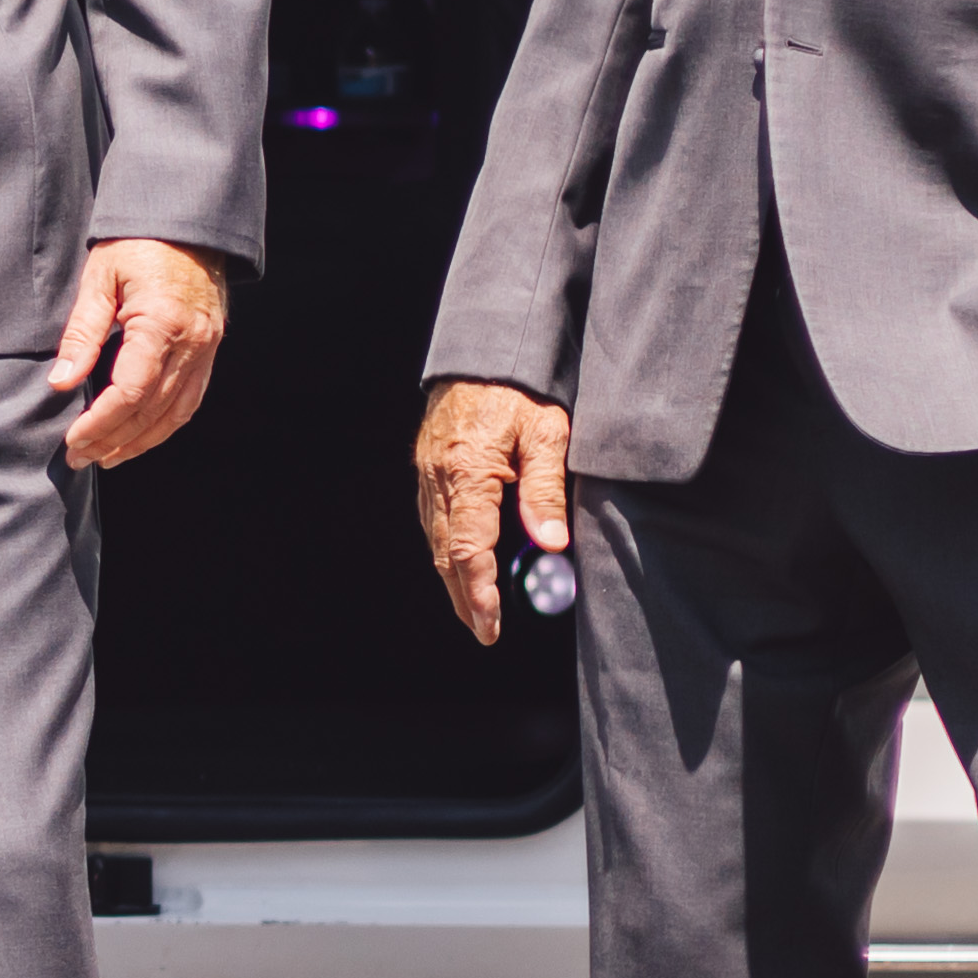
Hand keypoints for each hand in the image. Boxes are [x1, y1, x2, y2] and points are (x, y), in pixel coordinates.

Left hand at [48, 238, 234, 471]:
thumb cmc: (138, 244)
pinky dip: (164, 425)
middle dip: (114, 440)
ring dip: (140, 441)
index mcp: (162, 322)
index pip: (131, 391)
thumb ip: (82, 333)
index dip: (101, 423)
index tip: (73, 439)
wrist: (187, 223)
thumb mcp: (100, 278)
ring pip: (176, 413)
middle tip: (81, 457)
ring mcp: (206, 348)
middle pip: (153, 411)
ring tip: (107, 456)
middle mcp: (192, 342)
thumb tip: (61, 381)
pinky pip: (190, 400)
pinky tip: (140, 435)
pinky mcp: (209, 350)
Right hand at [413, 377, 575, 645]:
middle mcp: (439, 477)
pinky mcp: (427, 465)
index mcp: (468, 470)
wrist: (486, 346)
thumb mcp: (548, 433)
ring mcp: (428, 472)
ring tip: (474, 607)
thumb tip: (550, 546)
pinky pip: (432, 518)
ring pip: (434, 539)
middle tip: (483, 631)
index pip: (468, 549)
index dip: (478, 593)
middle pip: (444, 554)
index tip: (490, 626)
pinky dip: (445, 548)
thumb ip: (546, 491)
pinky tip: (461, 560)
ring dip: (452, 577)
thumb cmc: (522, 386)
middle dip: (463, 597)